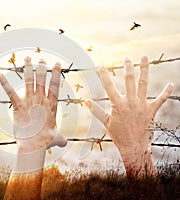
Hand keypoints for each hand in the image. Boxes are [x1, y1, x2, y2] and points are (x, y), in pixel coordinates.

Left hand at [0, 57, 66, 153]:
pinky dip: (5, 83)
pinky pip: (10, 92)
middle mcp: (41, 99)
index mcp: (51, 104)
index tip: (57, 64)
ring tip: (27, 58)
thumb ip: (61, 139)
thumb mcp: (57, 138)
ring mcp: (29, 101)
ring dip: (28, 68)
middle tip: (41, 59)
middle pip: (42, 78)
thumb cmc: (46, 142)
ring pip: (29, 80)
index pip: (55, 85)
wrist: (33, 145)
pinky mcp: (18, 106)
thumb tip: (64, 144)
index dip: (56, 73)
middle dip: (42, 67)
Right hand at [85, 56, 172, 177]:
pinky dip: (166, 92)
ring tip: (144, 57)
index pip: (108, 85)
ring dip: (144, 69)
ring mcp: (142, 105)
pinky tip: (170, 84)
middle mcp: (130, 101)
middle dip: (127, 66)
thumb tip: (86, 101)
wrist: (134, 147)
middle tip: (126, 57)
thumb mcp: (105, 122)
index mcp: (117, 104)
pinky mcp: (151, 110)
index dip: (102, 74)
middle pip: (129, 79)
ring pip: (144, 83)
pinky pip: (160, 99)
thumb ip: (95, 110)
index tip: (99, 66)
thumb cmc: (118, 135)